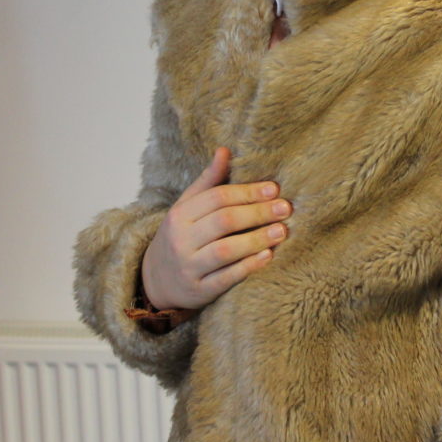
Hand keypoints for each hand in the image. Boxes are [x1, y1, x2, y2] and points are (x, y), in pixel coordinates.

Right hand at [140, 147, 290, 310]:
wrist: (156, 281)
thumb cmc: (181, 237)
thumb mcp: (188, 208)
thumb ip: (208, 182)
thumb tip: (225, 150)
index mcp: (179, 215)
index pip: (217, 198)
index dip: (247, 192)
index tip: (274, 189)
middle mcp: (181, 240)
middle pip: (223, 221)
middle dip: (257, 213)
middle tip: (285, 209)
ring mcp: (188, 267)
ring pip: (225, 251)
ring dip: (256, 239)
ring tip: (282, 231)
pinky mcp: (199, 291)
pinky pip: (226, 279)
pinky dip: (248, 267)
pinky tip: (268, 256)